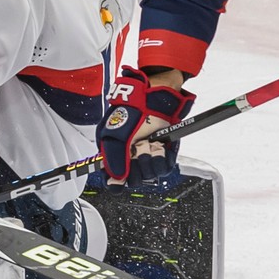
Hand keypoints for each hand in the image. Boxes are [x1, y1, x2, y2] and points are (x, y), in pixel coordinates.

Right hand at [98, 66, 193, 185]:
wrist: (156, 97)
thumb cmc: (132, 111)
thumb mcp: (115, 135)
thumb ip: (113, 159)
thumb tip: (116, 180)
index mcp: (113, 153)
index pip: (113, 178)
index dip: (117, 181)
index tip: (120, 181)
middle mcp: (131, 157)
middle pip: (134, 179)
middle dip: (138, 164)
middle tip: (138, 148)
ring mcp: (148, 155)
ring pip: (151, 174)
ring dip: (151, 158)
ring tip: (150, 143)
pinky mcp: (164, 153)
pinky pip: (165, 167)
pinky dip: (164, 156)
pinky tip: (160, 144)